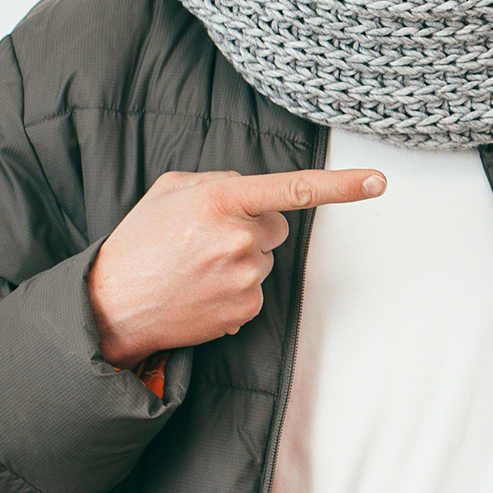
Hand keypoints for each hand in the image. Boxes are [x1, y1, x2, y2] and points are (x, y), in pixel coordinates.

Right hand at [88, 168, 385, 367]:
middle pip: (277, 226)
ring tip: (195, 268)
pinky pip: (257, 291)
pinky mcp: (246, 310)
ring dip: (242, 260)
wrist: (112, 305)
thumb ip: (220, 182)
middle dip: (253, 228)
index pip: (294, 189)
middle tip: (205, 240)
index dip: (342, 186)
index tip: (379, 182)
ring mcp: (246, 278)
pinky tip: (201, 291)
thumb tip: (255, 194)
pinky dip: (235, 290)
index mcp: (221, 200)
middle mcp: (240, 238)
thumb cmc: (141, 241)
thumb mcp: (171, 190)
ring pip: (266, 260)